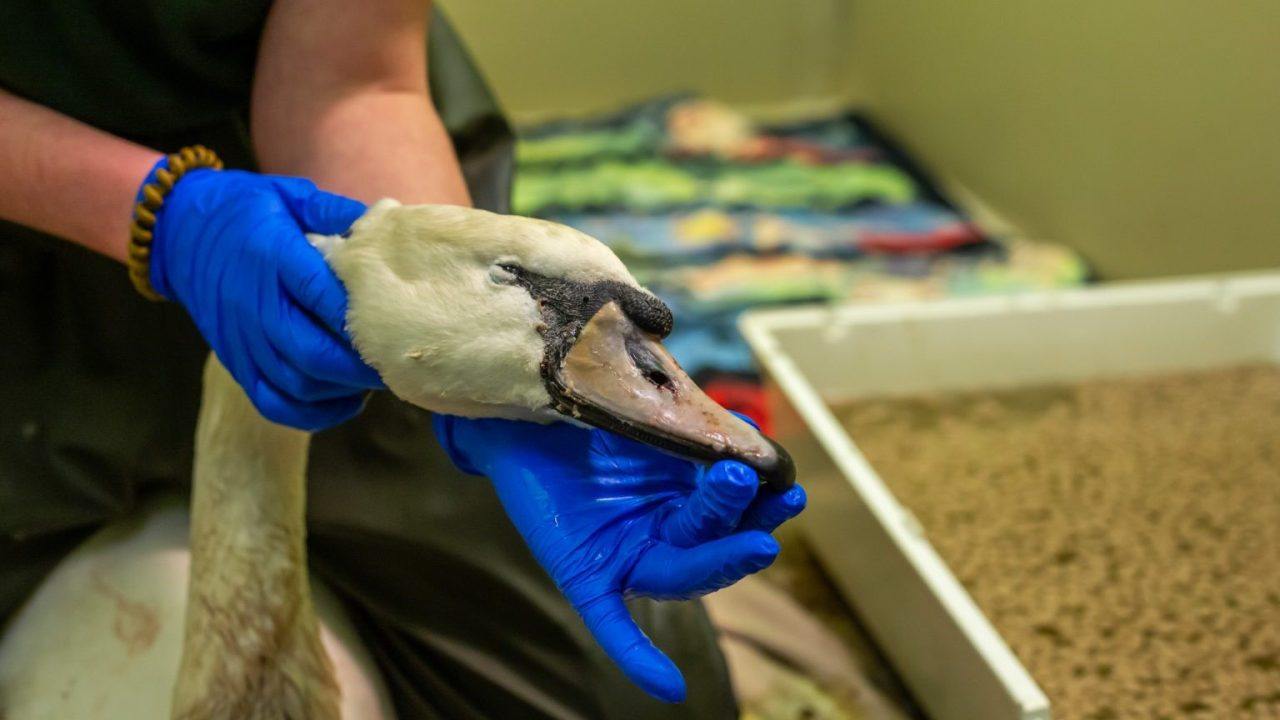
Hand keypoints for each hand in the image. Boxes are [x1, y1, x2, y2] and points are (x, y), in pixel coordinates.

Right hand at [144, 162, 382, 428]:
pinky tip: (346, 400)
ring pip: (297, 383)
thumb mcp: (290, 196)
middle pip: (311, 352)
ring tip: (376, 376)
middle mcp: (254, 304)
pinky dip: (314, 412)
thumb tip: (387, 226)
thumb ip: (335, 212)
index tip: (397, 319)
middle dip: (360, 364)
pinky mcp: (236, 362)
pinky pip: (274, 403)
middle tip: (396, 359)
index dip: (360, 314)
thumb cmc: (247, 211)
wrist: (179, 232)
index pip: (320, 294)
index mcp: (272, 257)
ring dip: (343, 388)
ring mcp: (242, 340)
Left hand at [433, 414, 806, 702]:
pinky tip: (669, 687)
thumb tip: (750, 435)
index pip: (733, 512)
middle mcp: (660, 535)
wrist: (521, 404)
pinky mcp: (583, 575)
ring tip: (757, 543)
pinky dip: (638, 656)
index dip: (762, 503)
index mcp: (683, 501)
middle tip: (773, 495)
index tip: (785, 481)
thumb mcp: (651, 417)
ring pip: (678, 576)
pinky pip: (611, 623)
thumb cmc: (589, 410)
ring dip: (719, 564)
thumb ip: (696, 432)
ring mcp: (624, 557)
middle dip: (743, 522)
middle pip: (712, 543)